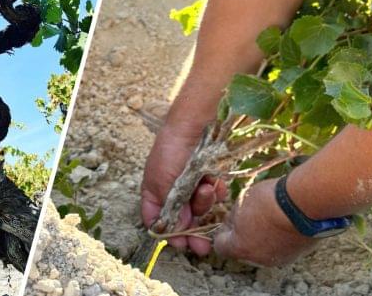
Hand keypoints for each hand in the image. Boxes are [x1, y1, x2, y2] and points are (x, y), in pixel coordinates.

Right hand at [141, 123, 227, 254]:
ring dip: (204, 203)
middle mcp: (173, 191)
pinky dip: (216, 191)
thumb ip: (168, 210)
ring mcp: (192, 184)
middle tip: (203, 246)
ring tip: (206, 188)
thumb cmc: (171, 151)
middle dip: (193, 230)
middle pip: (183, 220)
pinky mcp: (209, 177)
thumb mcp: (162, 184)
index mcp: (155, 193)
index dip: (169, 234)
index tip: (181, 245)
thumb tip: (174, 233)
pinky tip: (215, 181)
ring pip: (201, 208)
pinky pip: (215, 195)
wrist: (196, 125)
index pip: (158, 221)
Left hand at [213, 178, 318, 266]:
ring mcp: (281, 258)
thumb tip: (233, 221)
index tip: (229, 221)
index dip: (223, 232)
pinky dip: (282, 237)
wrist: (305, 203)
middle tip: (250, 217)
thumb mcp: (242, 202)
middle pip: (244, 250)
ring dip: (265, 237)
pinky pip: (284, 247)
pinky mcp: (299, 253)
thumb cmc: (270, 200)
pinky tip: (286, 220)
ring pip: (265, 249)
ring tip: (271, 217)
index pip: (221, 246)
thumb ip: (234, 216)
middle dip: (245, 236)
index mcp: (241, 248)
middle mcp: (260, 259)